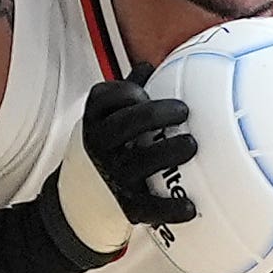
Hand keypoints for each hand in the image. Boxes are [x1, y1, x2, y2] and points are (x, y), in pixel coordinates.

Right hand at [51, 77, 196, 255]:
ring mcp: (112, 175)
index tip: (148, 93)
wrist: (81, 198)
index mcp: (95, 120)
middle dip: (155, 115)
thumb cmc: (107, 146)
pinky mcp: (125, 205)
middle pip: (124, 125)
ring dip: (166, 152)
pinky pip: (149, 207)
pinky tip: (189, 205)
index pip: (106, 98)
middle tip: (183, 112)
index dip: (128, 92)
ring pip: (138, 162)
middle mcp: (100, 146)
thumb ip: (126, 92)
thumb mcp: (107, 117)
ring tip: (191, 145)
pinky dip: (170, 208)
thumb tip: (148, 65)